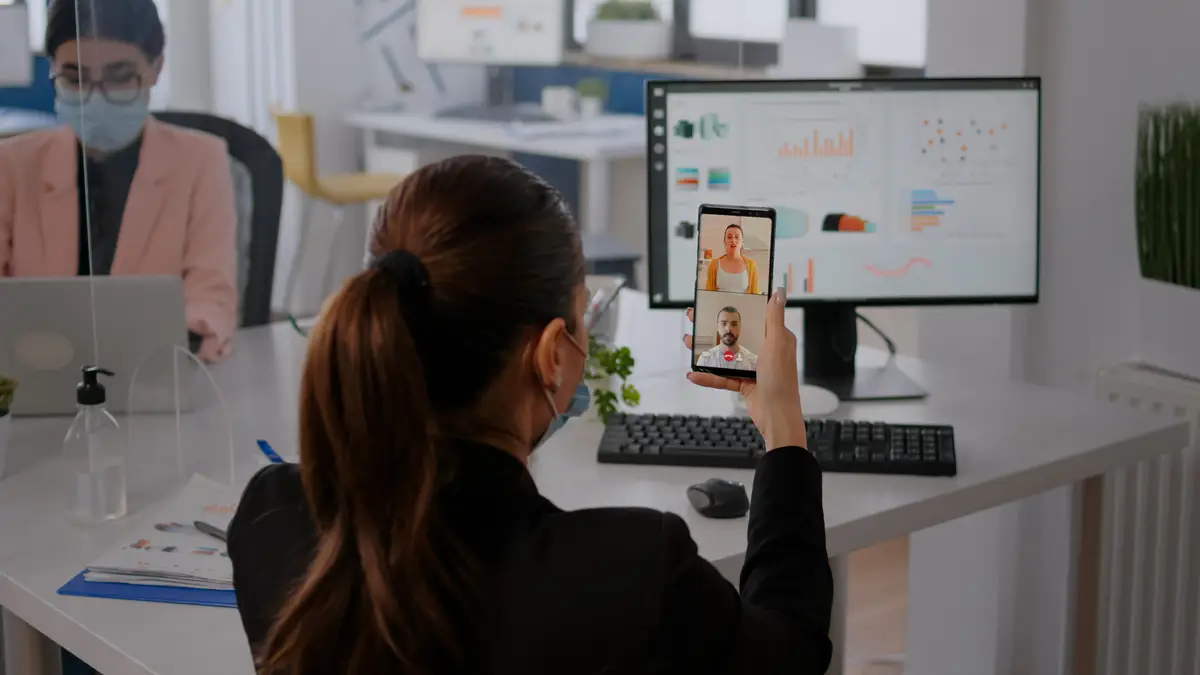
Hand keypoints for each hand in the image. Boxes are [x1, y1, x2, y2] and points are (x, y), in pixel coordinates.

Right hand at [682, 288, 806, 449]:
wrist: (777, 416)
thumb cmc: (781, 380)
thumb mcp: (777, 344)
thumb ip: (774, 318)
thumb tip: (778, 292)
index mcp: (775, 338)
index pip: (753, 316)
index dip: (736, 306)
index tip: (717, 298)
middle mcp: (764, 350)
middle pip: (734, 333)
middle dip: (713, 326)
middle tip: (694, 317)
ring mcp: (753, 367)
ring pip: (725, 354)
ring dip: (705, 350)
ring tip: (688, 342)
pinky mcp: (744, 383)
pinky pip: (723, 377)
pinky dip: (708, 377)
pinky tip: (693, 374)